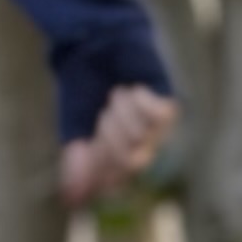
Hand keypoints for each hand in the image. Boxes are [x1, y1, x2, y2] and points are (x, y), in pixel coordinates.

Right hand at [57, 85, 176, 208]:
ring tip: (117, 94)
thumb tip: (73, 198)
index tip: (88, 141)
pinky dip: (141, 102)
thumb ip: (76, 160)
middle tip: (103, 112)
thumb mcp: (74, 127)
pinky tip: (134, 89)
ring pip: (142, 137)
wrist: (94, 44)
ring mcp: (157, 130)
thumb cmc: (84, 86)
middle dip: (109, 136)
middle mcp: (140, 149)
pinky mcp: (169, 105)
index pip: (113, 180)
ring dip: (122, 113)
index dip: (100, 162)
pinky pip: (159, 116)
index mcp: (115, 158)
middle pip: (130, 161)